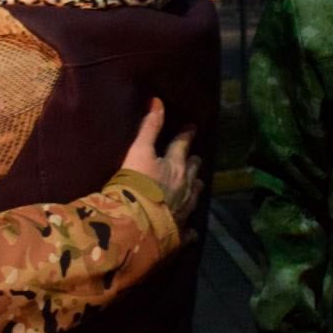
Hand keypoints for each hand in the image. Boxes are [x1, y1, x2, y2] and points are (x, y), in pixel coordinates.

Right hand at [120, 98, 203, 227]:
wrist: (135, 223)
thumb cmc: (135, 183)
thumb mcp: (139, 151)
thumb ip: (148, 128)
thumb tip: (157, 101)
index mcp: (175, 166)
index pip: (183, 146)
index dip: (187, 136)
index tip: (192, 128)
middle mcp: (185, 186)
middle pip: (193, 172)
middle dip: (194, 164)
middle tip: (196, 159)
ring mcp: (184, 209)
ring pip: (195, 197)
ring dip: (196, 190)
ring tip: (197, 185)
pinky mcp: (179, 231)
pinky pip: (189, 230)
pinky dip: (191, 229)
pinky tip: (193, 231)